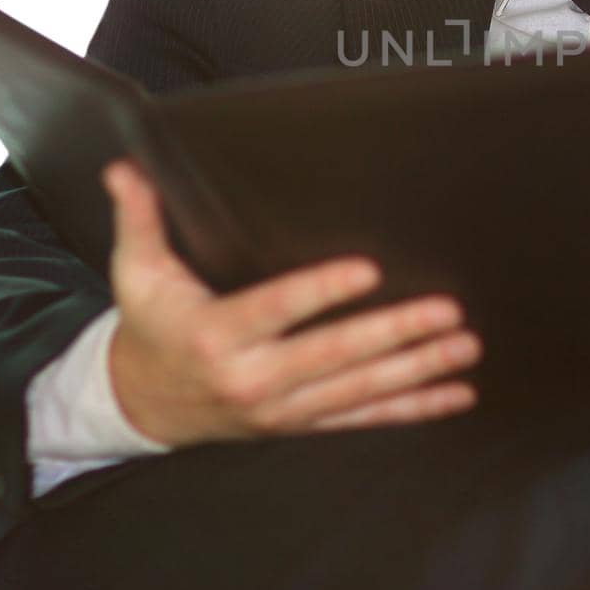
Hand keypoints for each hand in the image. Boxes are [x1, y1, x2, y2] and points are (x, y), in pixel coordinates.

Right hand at [101, 158, 481, 447]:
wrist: (141, 405)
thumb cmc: (151, 327)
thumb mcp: (135, 271)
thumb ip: (139, 216)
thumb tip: (125, 166)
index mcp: (217, 334)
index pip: (278, 310)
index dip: (323, 291)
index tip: (367, 270)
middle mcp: (254, 378)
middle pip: (334, 354)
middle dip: (394, 332)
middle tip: (445, 309)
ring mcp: (283, 408)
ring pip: (359, 390)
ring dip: (417, 368)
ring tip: (464, 345)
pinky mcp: (302, 422)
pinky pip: (365, 418)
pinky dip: (413, 408)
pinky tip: (456, 394)